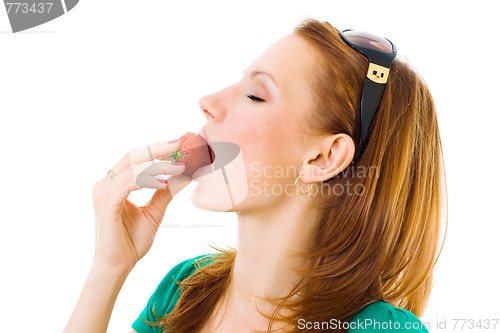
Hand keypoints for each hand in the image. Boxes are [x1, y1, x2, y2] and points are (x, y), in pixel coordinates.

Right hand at [91, 140, 190, 273]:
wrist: (118, 266)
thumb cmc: (131, 241)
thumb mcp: (154, 212)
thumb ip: (166, 193)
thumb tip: (185, 175)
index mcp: (114, 184)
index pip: (136, 158)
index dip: (157, 149)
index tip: (180, 145)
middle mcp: (105, 184)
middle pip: (133, 156)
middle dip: (159, 148)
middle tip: (181, 145)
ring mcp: (103, 193)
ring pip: (133, 167)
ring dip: (159, 165)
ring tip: (181, 166)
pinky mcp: (106, 204)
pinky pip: (129, 183)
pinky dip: (148, 179)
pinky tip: (165, 182)